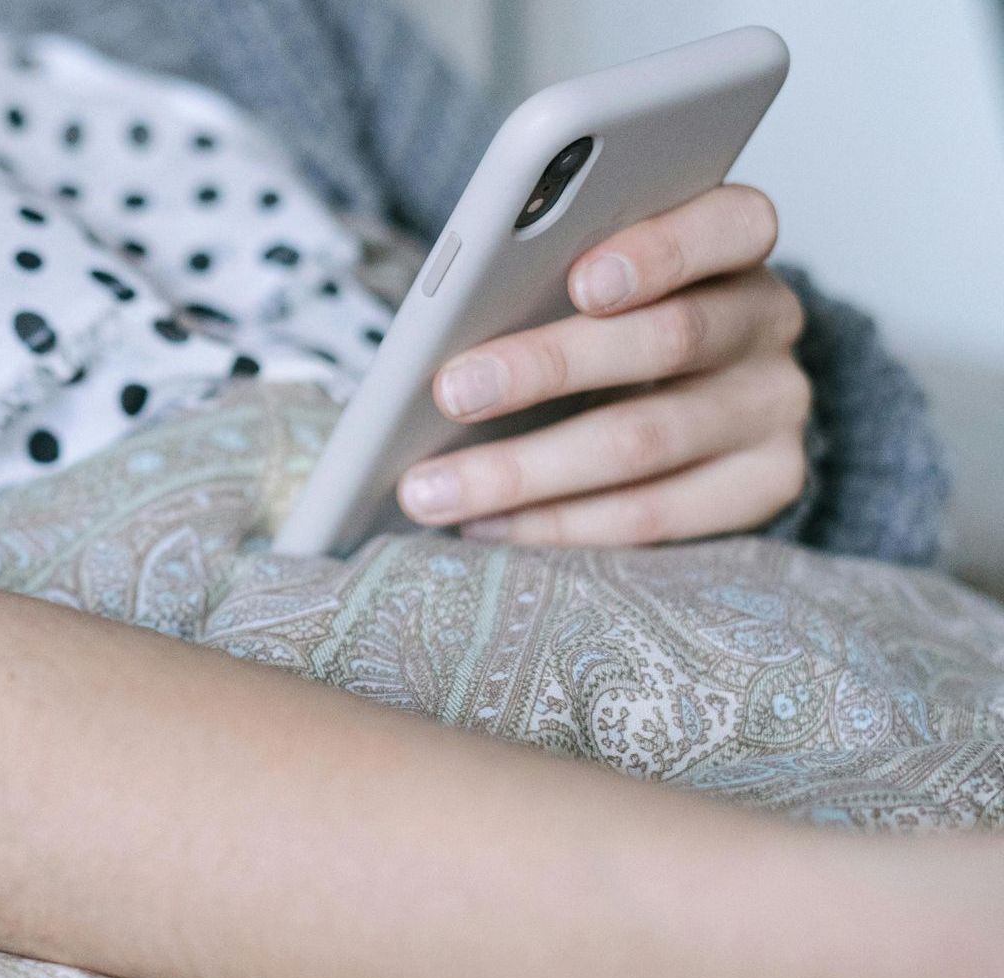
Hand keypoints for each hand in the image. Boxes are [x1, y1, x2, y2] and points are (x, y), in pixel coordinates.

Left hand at [397, 185, 810, 545]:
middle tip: (451, 392)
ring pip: (644, 441)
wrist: (690, 398)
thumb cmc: (607, 317)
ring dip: (523, 470)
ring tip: (431, 489)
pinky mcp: (763, 486)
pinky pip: (650, 515)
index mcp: (733, 239)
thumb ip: (548, 273)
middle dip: (547, 367)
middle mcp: (768, 319)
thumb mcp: (586, 277)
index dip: (659, 252)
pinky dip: (555, 524)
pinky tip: (484, 523)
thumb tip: (450, 317)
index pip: (729, 224)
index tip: (580, 282)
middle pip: (669, 339)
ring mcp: (774, 407)